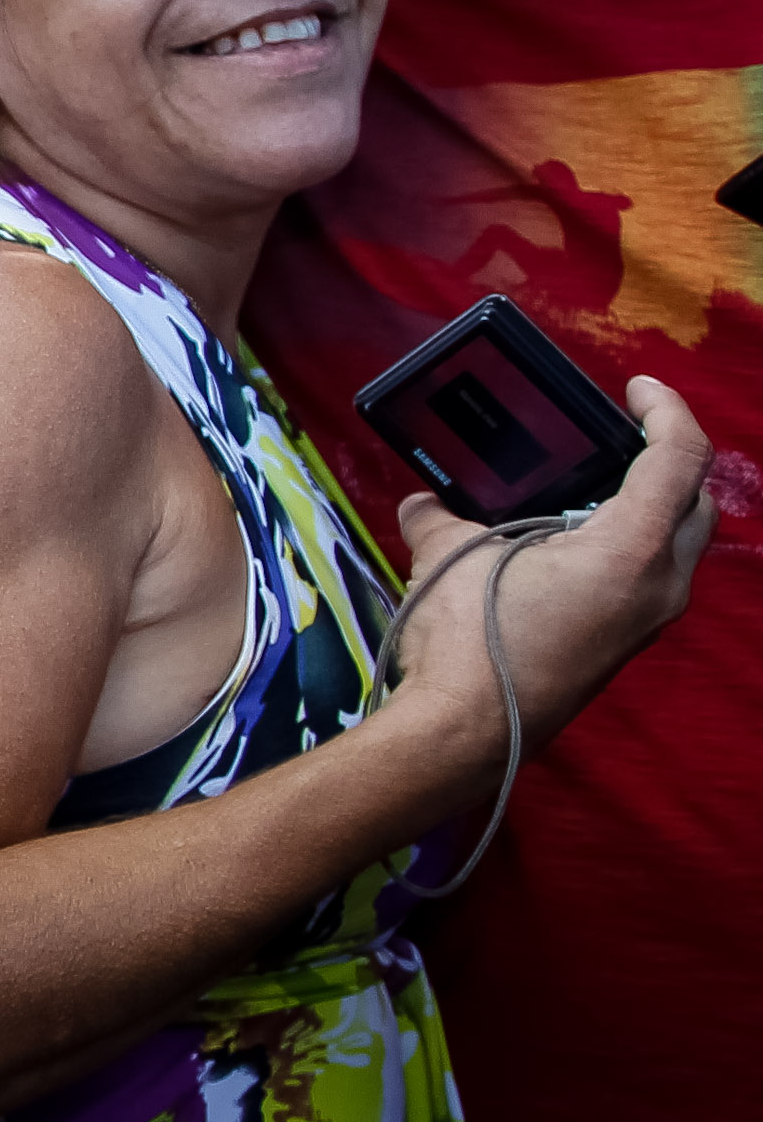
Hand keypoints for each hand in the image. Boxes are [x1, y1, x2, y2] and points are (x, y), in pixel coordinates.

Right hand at [393, 375, 715, 754]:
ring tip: (586, 486)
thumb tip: (426, 502)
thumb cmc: (468, 640)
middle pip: (696, 500)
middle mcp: (659, 583)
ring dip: (648, 504)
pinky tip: (565, 540)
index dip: (664, 409)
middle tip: (618, 435)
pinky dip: (627, 542)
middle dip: (667, 458)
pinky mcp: (626, 642)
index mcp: (630, 549)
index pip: (680, 458)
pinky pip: (651, 573)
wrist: (466, 732)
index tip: (634, 389)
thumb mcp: (447, 556)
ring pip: (678, 541)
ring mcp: (648, 618)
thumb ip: (442, 515)